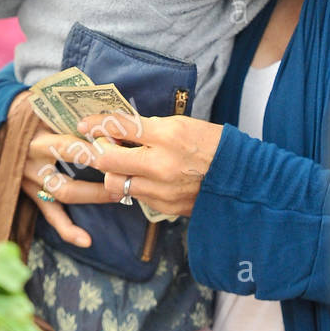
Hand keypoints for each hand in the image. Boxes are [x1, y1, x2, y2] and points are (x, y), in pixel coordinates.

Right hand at [0, 92, 114, 248]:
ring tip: (118, 194)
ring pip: (64, 195)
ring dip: (93, 196)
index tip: (121, 149)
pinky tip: (86, 241)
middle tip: (125, 174)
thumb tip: (110, 123)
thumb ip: (72, 115)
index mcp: (37, 139)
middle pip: (68, 176)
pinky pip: (50, 216)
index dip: (94, 152)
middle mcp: (33, 162)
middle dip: (99, 179)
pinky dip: (68, 230)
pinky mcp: (32, 194)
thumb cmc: (28, 112)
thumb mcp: (45, 107)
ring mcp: (32, 181)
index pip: (69, 147)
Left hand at [76, 112, 224, 216]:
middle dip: (97, 152)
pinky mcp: (165, 207)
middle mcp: (161, 165)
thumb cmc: (214, 145)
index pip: (121, 126)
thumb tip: (119, 129)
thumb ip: (149, 127)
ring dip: (114, 172)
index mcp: (169, 136)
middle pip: (107, 161)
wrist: (244, 179)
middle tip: (99, 146)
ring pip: (116, 184)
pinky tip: (145, 177)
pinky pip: (136, 196)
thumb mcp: (183, 125)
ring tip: (123, 163)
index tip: (86, 124)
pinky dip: (135, 186)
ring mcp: (162, 190)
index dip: (97, 123)